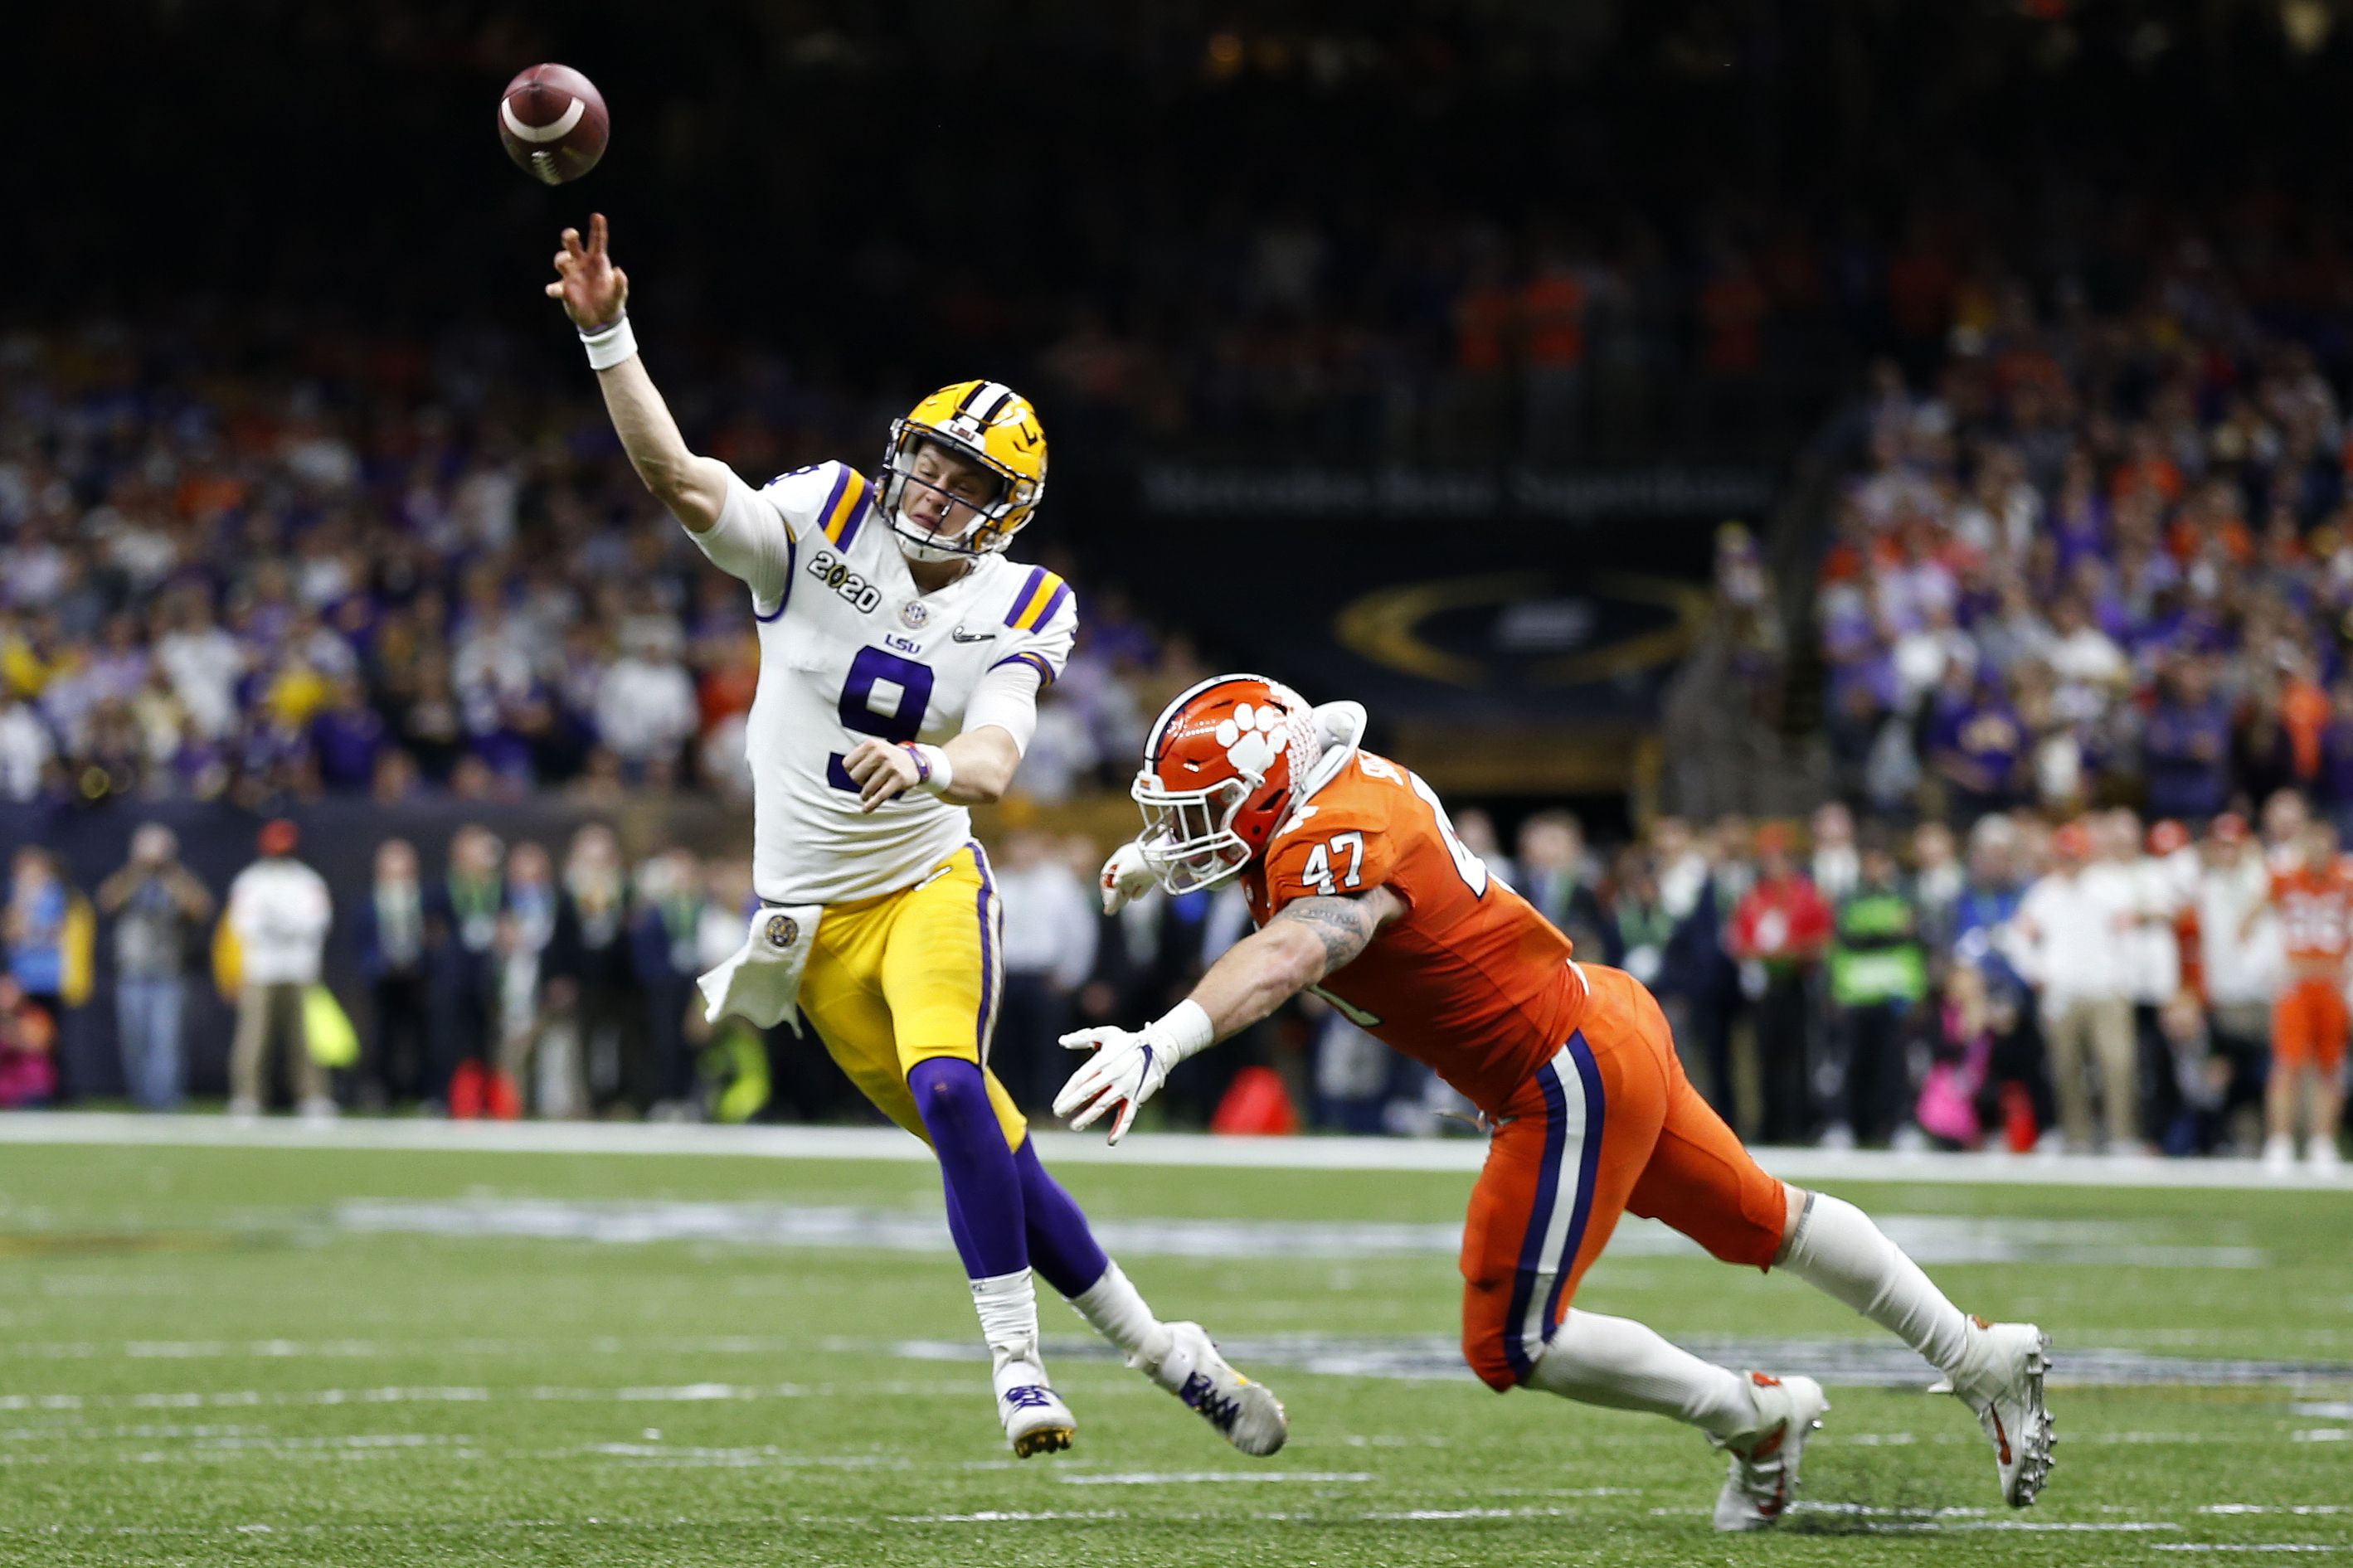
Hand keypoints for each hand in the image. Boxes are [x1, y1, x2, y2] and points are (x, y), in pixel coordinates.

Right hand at [544, 212, 629, 328]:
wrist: (601, 320)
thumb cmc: (611, 302)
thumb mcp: (619, 294)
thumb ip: (620, 283)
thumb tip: (618, 271)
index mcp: (597, 261)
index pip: (597, 241)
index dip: (597, 228)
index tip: (597, 216)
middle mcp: (582, 264)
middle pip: (572, 245)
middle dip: (569, 237)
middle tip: (572, 235)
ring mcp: (571, 276)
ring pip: (561, 260)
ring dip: (561, 259)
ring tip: (565, 262)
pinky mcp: (564, 291)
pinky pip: (555, 287)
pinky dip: (553, 288)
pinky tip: (555, 291)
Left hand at [842, 739, 919, 812]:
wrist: (913, 762)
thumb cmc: (888, 759)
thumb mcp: (873, 750)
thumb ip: (858, 758)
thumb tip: (849, 773)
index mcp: (871, 744)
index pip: (847, 764)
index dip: (851, 771)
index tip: (860, 773)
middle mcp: (880, 753)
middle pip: (855, 777)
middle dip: (858, 783)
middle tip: (866, 782)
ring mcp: (891, 766)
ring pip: (868, 788)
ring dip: (865, 795)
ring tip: (866, 795)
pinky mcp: (899, 779)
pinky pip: (881, 796)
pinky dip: (872, 805)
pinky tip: (866, 810)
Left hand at [1055, 1023, 1177, 1144]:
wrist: (1158, 1048)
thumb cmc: (1128, 1042)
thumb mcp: (1106, 1034)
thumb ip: (1082, 1038)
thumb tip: (1062, 1041)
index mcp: (1103, 1061)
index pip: (1080, 1078)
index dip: (1067, 1092)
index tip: (1056, 1103)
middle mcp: (1113, 1075)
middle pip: (1088, 1092)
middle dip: (1071, 1104)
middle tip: (1058, 1113)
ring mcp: (1125, 1088)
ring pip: (1103, 1105)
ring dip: (1088, 1117)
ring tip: (1075, 1126)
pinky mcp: (1136, 1097)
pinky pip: (1128, 1116)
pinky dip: (1120, 1129)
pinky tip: (1111, 1142)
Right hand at [1098, 839, 1157, 914]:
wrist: (1172, 854)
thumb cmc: (1145, 862)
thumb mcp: (1126, 873)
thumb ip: (1117, 883)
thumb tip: (1114, 886)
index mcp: (1121, 857)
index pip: (1107, 874)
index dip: (1105, 888)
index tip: (1106, 901)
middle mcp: (1130, 860)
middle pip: (1119, 880)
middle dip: (1114, 895)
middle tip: (1111, 910)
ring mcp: (1143, 866)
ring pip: (1130, 883)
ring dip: (1124, 895)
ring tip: (1121, 905)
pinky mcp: (1155, 872)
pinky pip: (1144, 883)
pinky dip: (1139, 891)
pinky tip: (1135, 898)